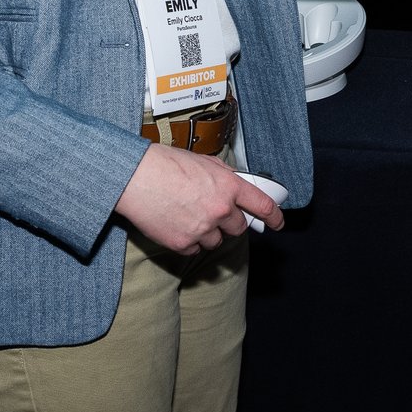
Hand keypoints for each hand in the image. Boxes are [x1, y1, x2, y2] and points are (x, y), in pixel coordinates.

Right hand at [113, 142, 281, 255]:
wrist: (134, 177)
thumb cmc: (163, 164)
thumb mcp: (203, 161)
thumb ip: (223, 176)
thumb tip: (234, 185)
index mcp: (228, 186)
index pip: (263, 206)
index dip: (274, 217)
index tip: (277, 223)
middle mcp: (220, 210)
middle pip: (239, 227)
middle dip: (230, 222)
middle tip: (212, 212)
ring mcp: (202, 229)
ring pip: (216, 241)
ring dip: (208, 232)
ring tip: (187, 214)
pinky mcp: (183, 244)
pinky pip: (195, 249)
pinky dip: (189, 241)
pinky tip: (176, 223)